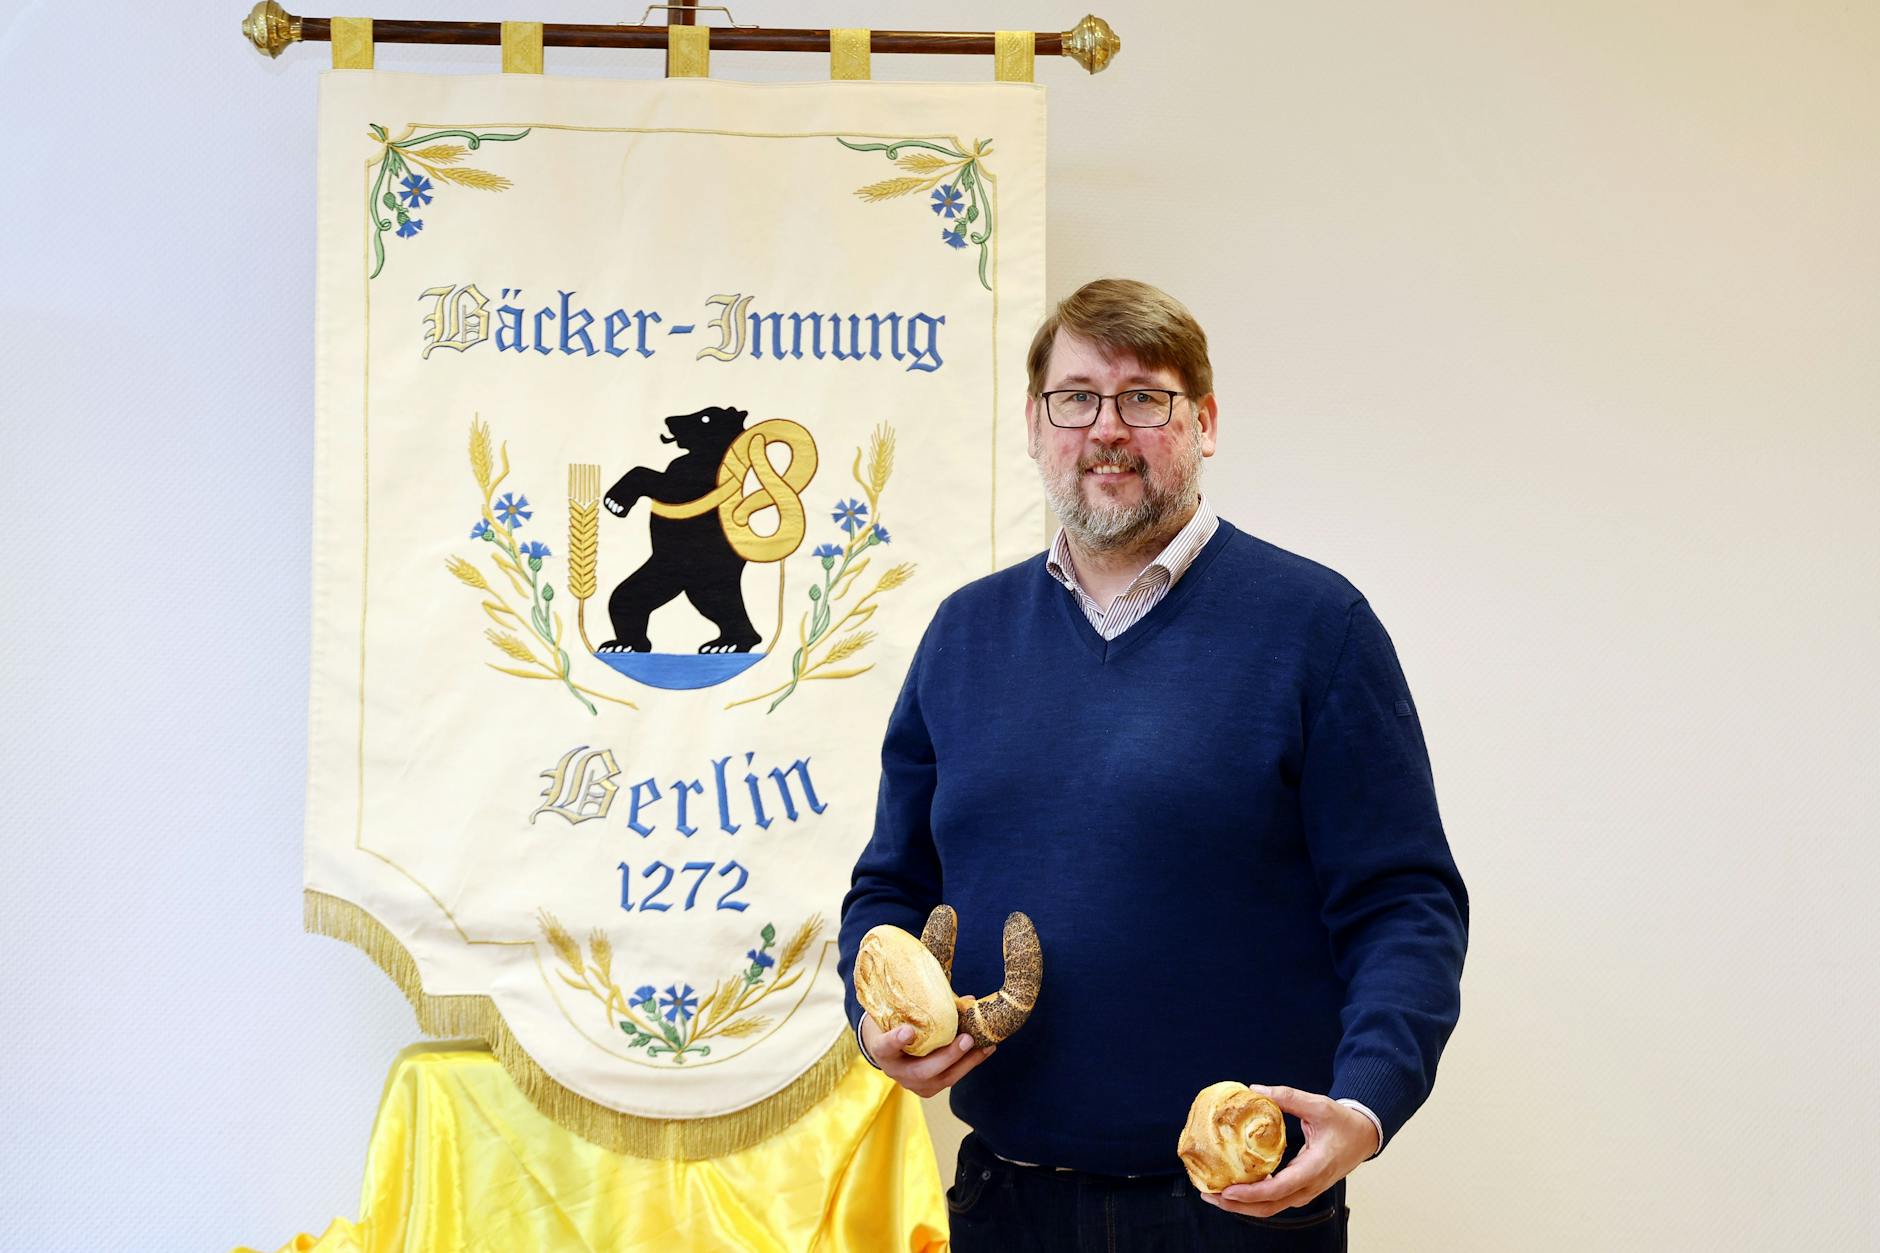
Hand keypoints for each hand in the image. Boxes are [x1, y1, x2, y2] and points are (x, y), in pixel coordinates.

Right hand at [860, 1013, 995, 1098]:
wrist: (885, 1048)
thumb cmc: (892, 1024)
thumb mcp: (898, 1013)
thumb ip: (921, 1006)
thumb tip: (967, 999)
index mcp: (881, 1050)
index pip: (885, 1047)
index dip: (896, 1041)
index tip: (908, 1031)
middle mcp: (896, 1071)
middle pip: (922, 1070)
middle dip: (948, 1056)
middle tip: (967, 1039)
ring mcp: (912, 1083)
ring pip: (943, 1078)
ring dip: (967, 1062)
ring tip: (986, 1046)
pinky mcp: (928, 1088)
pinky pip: (951, 1078)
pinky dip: (969, 1064)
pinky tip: (985, 1050)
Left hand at [1197, 1085, 1377, 1218]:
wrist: (1364, 1136)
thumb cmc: (1344, 1123)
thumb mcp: (1318, 1105)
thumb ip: (1287, 1096)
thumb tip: (1255, 1090)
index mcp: (1314, 1167)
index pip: (1280, 1188)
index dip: (1252, 1193)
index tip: (1229, 1191)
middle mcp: (1310, 1185)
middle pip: (1270, 1206)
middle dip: (1238, 1206)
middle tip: (1210, 1195)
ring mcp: (1306, 1190)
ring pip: (1271, 1208)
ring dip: (1243, 1206)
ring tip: (1215, 1195)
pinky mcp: (1302, 1189)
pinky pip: (1276, 1200)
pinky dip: (1254, 1199)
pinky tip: (1235, 1189)